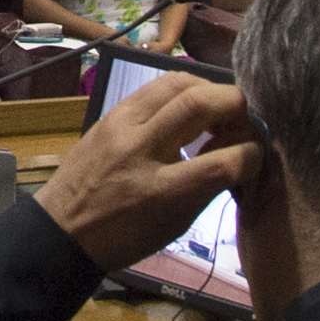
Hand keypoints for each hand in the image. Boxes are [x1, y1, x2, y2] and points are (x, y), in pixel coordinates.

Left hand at [31, 72, 263, 274]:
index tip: (257, 154)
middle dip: (236, 103)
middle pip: (199, 103)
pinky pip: (152, 88)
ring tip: (220, 107)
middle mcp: (140, 151)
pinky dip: (180, 90)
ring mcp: (121, 126)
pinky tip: (191, 104)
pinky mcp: (109, 114)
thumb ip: (209, 185)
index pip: (223, 161)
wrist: (62, 229)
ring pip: (175, 82)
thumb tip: (241, 153)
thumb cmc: (125, 237)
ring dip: (208, 88)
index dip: (252, 155)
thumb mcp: (175, 224)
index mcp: (160, 193)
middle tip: (246, 116)